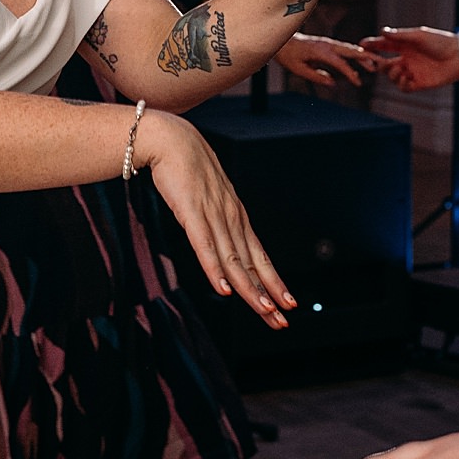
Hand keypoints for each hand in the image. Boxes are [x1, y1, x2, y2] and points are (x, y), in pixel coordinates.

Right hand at [140, 111, 295, 328]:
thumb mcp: (208, 200)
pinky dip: (214, 269)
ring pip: (234, 260)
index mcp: (236, 217)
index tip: (287, 304)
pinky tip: (222, 288)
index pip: (259, 257)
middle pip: (253, 264)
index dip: (273, 283)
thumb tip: (220, 246)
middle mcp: (231, 219)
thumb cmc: (187, 169)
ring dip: (249, 289)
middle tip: (284, 319)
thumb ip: (215, 223)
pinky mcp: (192, 213)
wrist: (171, 138)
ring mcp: (213, 216)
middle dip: (269, 294)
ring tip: (264, 310)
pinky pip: (205, 246)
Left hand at [274, 33, 380, 86]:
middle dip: (366, 58)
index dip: (351, 74)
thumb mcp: (298, 70)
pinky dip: (355, 53)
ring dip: (363, 55)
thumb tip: (333, 83)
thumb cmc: (288, 55)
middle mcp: (327, 45)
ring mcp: (328, 43)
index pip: (340, 63)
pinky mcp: (327, 44)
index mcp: (320, 51)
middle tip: (379, 64)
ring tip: (375, 63)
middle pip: (351, 51)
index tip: (359, 83)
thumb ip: (316, 76)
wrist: (281, 41)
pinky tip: (362, 59)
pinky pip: (344, 49)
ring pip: (349, 49)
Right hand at [361, 26, 458, 91]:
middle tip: (376, 62)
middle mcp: (406, 58)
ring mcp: (412, 71)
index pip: (383, 45)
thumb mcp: (419, 36)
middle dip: (377, 63)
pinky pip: (403, 87)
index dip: (372, 45)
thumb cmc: (441, 42)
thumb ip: (400, 35)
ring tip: (400, 68)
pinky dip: (401, 84)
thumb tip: (382, 31)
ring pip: (391, 77)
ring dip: (391, 74)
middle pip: (383, 64)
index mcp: (405, 45)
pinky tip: (406, 77)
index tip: (361, 45)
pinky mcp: (419, 83)